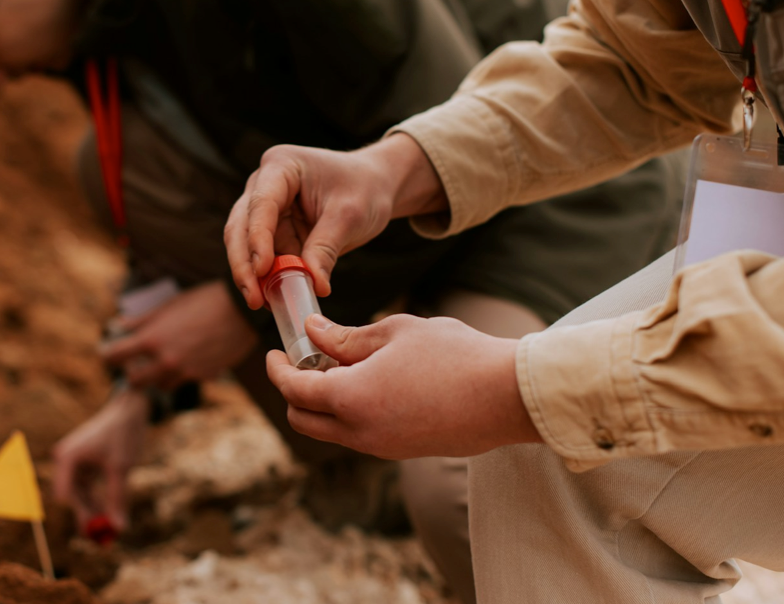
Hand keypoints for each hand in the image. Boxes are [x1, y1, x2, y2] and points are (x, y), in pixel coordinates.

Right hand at [51, 389, 149, 531]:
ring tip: (108, 527)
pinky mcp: (82, 463)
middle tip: (101, 537)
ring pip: (79, 494)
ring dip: (92, 508)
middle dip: (85, 515)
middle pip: (70, 496)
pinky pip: (86, 487)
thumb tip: (118, 527)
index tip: (93, 531)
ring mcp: (72, 462)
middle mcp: (65, 459)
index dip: (78, 514)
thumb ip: (117, 498)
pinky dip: (96, 498)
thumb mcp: (121, 468)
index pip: (65, 493)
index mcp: (68, 457)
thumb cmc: (123, 434)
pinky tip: (107, 512)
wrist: (129, 409)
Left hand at [101, 281, 258, 390]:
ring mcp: (185, 371)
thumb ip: (143, 319)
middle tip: (137, 364)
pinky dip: (183, 373)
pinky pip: (185, 380)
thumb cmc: (204, 301)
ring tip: (165, 362)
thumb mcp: (170, 305)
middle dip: (133, 373)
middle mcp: (166, 360)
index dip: (109, 355)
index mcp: (152, 339)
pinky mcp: (203, 376)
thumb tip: (121, 324)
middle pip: (135, 381)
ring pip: (160, 385)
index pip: (115, 355)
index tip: (110, 354)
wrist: (241, 311)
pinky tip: (190, 358)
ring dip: (158, 377)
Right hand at [224, 134, 446, 309]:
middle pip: (241, 226)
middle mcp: (264, 184)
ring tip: (262, 304)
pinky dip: (267, 278)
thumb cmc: (365, 188)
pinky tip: (273, 299)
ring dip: (252, 276)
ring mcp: (265, 208)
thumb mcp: (350, 215)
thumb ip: (326, 248)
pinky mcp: (273, 230)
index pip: (261, 204)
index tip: (261, 270)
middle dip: (245, 264)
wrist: (375, 185)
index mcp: (281, 166)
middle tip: (253, 297)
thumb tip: (314, 285)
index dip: (257, 238)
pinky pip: (264, 258)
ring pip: (245, 246)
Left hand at [267, 314, 541, 459]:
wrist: (507, 396)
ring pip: (330, 431)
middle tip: (307, 360)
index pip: (293, 390)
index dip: (278, 369)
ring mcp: (381, 448)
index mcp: (351, 399)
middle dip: (294, 391)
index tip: (276, 352)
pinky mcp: (402, 452)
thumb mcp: (396, 332)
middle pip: (302, 419)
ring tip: (344, 366)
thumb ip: (347, 336)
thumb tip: (312, 333)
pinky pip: (359, 436)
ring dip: (324, 404)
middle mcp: (360, 432)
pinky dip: (350, 413)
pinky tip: (372, 383)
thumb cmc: (454, 355)